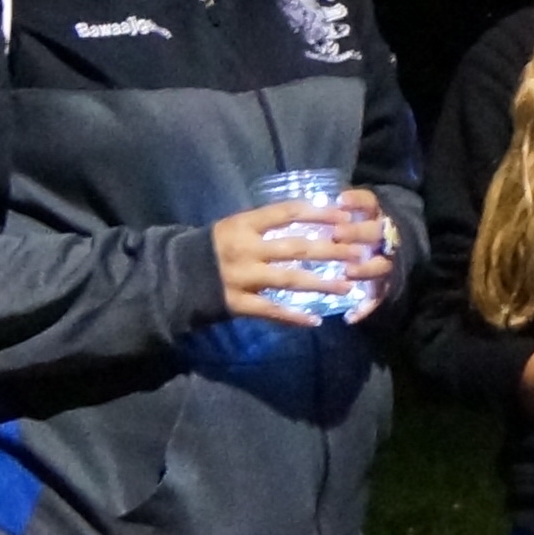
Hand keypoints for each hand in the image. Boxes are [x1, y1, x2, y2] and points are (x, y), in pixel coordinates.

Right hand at [212, 194, 393, 326]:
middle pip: (295, 248)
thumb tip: (311, 216)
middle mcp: (244, 249)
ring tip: (348, 287)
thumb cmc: (213, 246)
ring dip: (321, 284)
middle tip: (358, 253)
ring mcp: (241, 277)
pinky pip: (271, 310)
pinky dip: (293, 317)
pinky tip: (315, 321)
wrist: (175, 274)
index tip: (345, 215)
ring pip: (288, 280)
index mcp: (244, 225)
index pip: (287, 213)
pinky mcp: (237, 302)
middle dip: (331, 250)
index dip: (318, 213)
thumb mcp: (235, 227)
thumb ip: (267, 224)